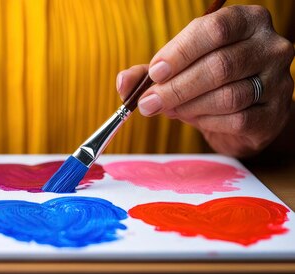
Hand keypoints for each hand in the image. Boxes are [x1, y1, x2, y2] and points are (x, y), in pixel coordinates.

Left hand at [117, 6, 293, 156]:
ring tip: (167, 110)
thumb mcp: (178, 68)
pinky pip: (237, 120)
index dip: (181, 51)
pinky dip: (206, 122)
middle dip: (176, 87)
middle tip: (148, 103)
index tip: (154, 72)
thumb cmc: (207, 80)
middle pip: (220, 66)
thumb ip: (147, 73)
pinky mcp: (275, 114)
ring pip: (228, 96)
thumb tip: (123, 83)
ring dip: (188, 106)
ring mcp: (278, 81)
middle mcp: (270, 47)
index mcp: (247, 21)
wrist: (245, 112)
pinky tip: (192, 119)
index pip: (215, 29)